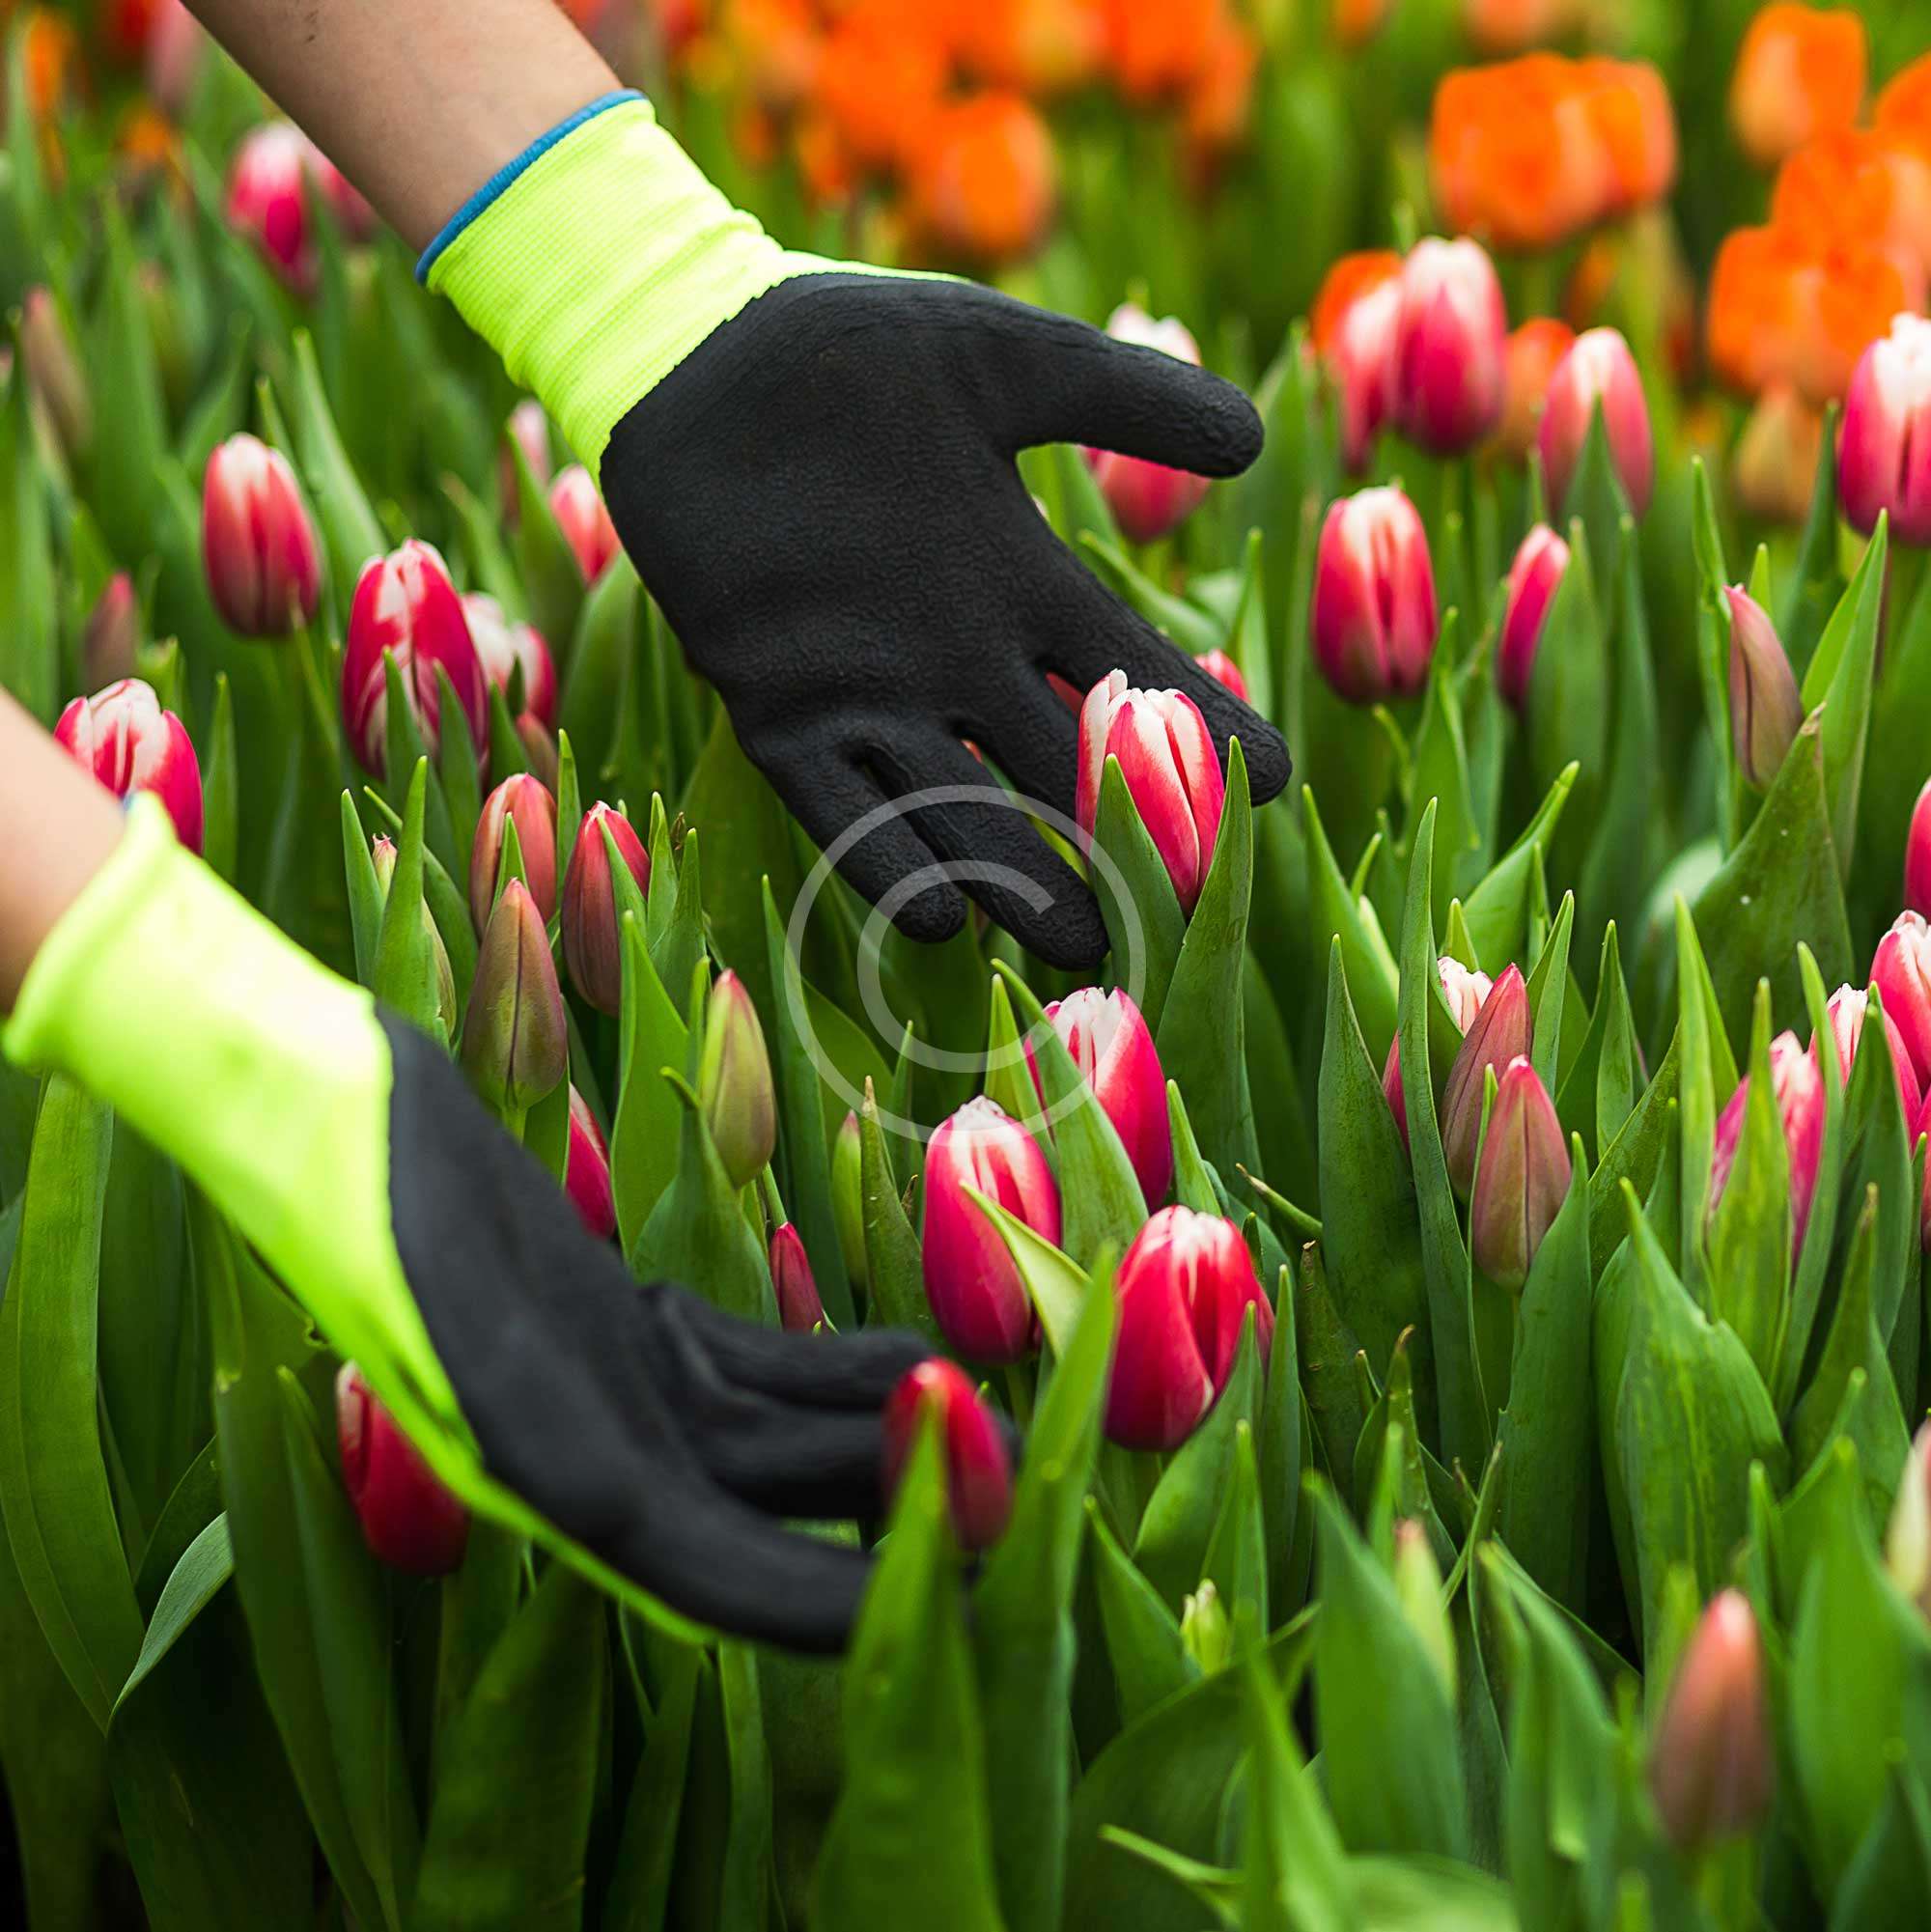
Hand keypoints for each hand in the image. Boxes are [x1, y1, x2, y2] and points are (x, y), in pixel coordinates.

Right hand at [383, 1011, 931, 1650]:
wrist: (328, 1111)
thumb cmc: (361, 1187)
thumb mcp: (440, 1302)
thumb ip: (525, 1399)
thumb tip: (616, 1505)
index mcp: (541, 1473)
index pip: (713, 1575)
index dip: (831, 1603)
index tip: (952, 1597)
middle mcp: (586, 1451)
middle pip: (769, 1511)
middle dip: (891, 1505)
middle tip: (1021, 1482)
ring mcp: (611, 1391)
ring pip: (775, 1442)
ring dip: (880, 1436)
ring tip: (993, 1407)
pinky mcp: (626, 1329)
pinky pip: (751, 1367)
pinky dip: (833, 1372)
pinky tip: (909, 1351)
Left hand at [601, 273, 1289, 968]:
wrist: (698, 357)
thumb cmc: (852, 350)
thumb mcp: (1001, 362)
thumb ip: (1119, 398)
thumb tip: (1249, 439)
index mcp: (1016, 580)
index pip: (1129, 669)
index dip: (1202, 727)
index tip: (1274, 786)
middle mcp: (953, 654)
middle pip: (1052, 765)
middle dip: (1116, 839)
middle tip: (1181, 909)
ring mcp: (865, 688)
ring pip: (955, 803)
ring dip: (1012, 875)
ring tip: (1078, 944)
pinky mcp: (776, 706)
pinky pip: (835, 802)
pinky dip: (882, 860)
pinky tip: (937, 919)